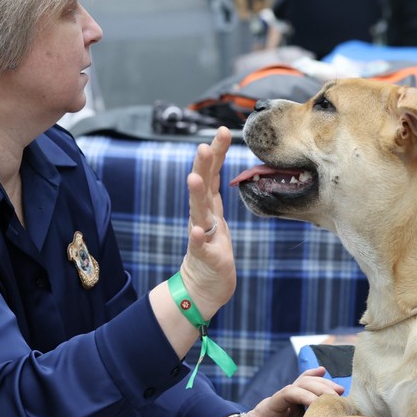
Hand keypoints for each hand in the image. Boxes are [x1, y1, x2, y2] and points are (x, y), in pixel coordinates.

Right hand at [177, 126, 234, 318]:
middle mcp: (202, 216)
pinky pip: (200, 247)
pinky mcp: (204, 257)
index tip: (223, 131)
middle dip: (202, 166)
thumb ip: (212, 193)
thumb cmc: (212, 249)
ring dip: (195, 195)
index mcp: (209, 206)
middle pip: (202, 187)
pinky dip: (198, 238)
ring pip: (198, 212)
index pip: (212, 174)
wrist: (203, 285)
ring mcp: (201, 235)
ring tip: (193, 178)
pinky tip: (198, 231)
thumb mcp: (216, 217)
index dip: (217, 153)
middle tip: (204, 145)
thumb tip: (214, 166)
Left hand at [216, 367, 344, 416]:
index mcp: (267, 409)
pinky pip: (304, 392)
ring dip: (321, 385)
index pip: (287, 394)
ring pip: (304, 386)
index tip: (318, 404)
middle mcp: (278, 403)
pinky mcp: (292, 412)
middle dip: (318, 388)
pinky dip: (313, 381)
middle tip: (337, 395)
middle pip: (299, 386)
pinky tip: (323, 372)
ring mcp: (286, 406)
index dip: (304, 395)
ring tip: (340, 391)